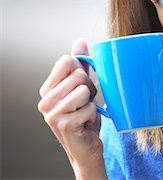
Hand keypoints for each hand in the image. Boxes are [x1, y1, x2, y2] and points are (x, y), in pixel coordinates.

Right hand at [38, 38, 106, 178]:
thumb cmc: (84, 115)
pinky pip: (91, 108)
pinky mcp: (65, 124)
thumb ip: (80, 65)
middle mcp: (45, 100)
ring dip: (92, 102)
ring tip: (86, 112)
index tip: (81, 86)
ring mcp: (52, 113)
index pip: (67, 61)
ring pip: (85, 90)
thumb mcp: (82, 87)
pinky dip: (94, 115)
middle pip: (78, 75)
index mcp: (47, 89)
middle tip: (86, 103)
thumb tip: (80, 41)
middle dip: (90, 88)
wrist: (87, 146)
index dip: (81, 71)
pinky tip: (86, 123)